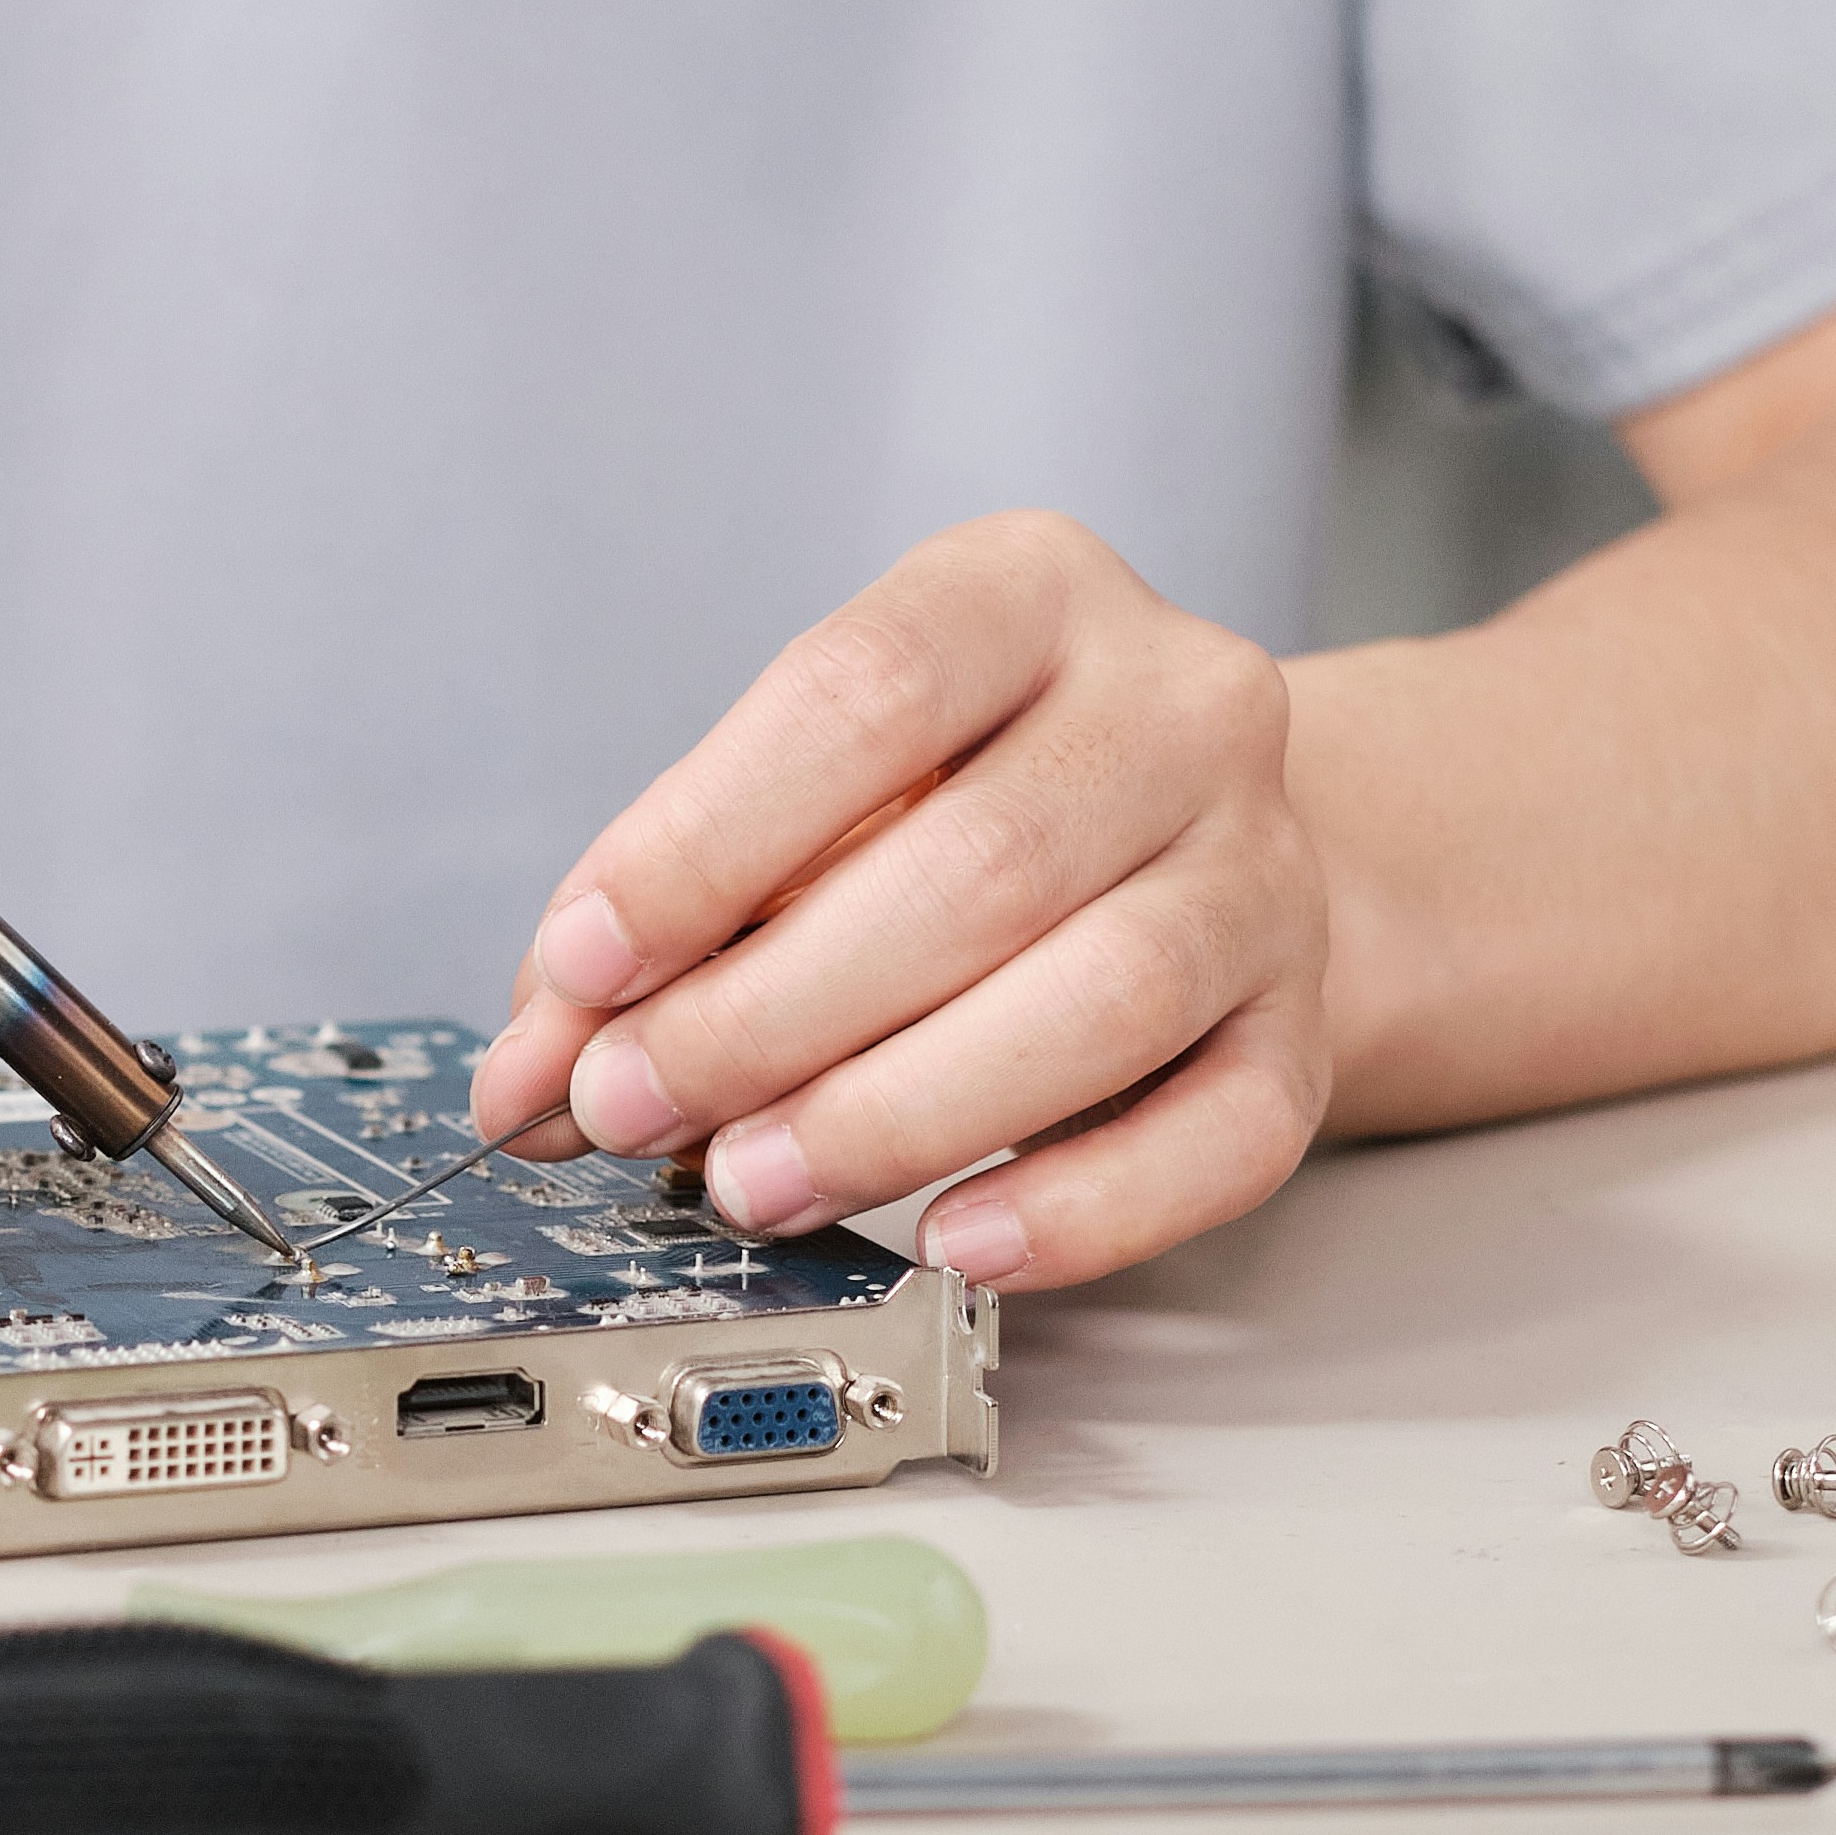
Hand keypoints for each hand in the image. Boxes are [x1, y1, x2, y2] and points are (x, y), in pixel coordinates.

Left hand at [467, 513, 1330, 1287]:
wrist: (1191, 845)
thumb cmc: (961, 808)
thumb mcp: (805, 802)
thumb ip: (666, 921)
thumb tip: (532, 1075)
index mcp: (1028, 592)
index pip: (862, 697)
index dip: (703, 844)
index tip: (584, 967)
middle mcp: (1179, 703)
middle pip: (979, 865)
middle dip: (771, 1012)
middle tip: (633, 1108)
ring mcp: (1265, 867)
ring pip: (1106, 997)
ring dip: (900, 1114)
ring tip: (754, 1181)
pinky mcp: (1303, 1026)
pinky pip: (1219, 1135)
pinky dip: (1080, 1209)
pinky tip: (951, 1242)